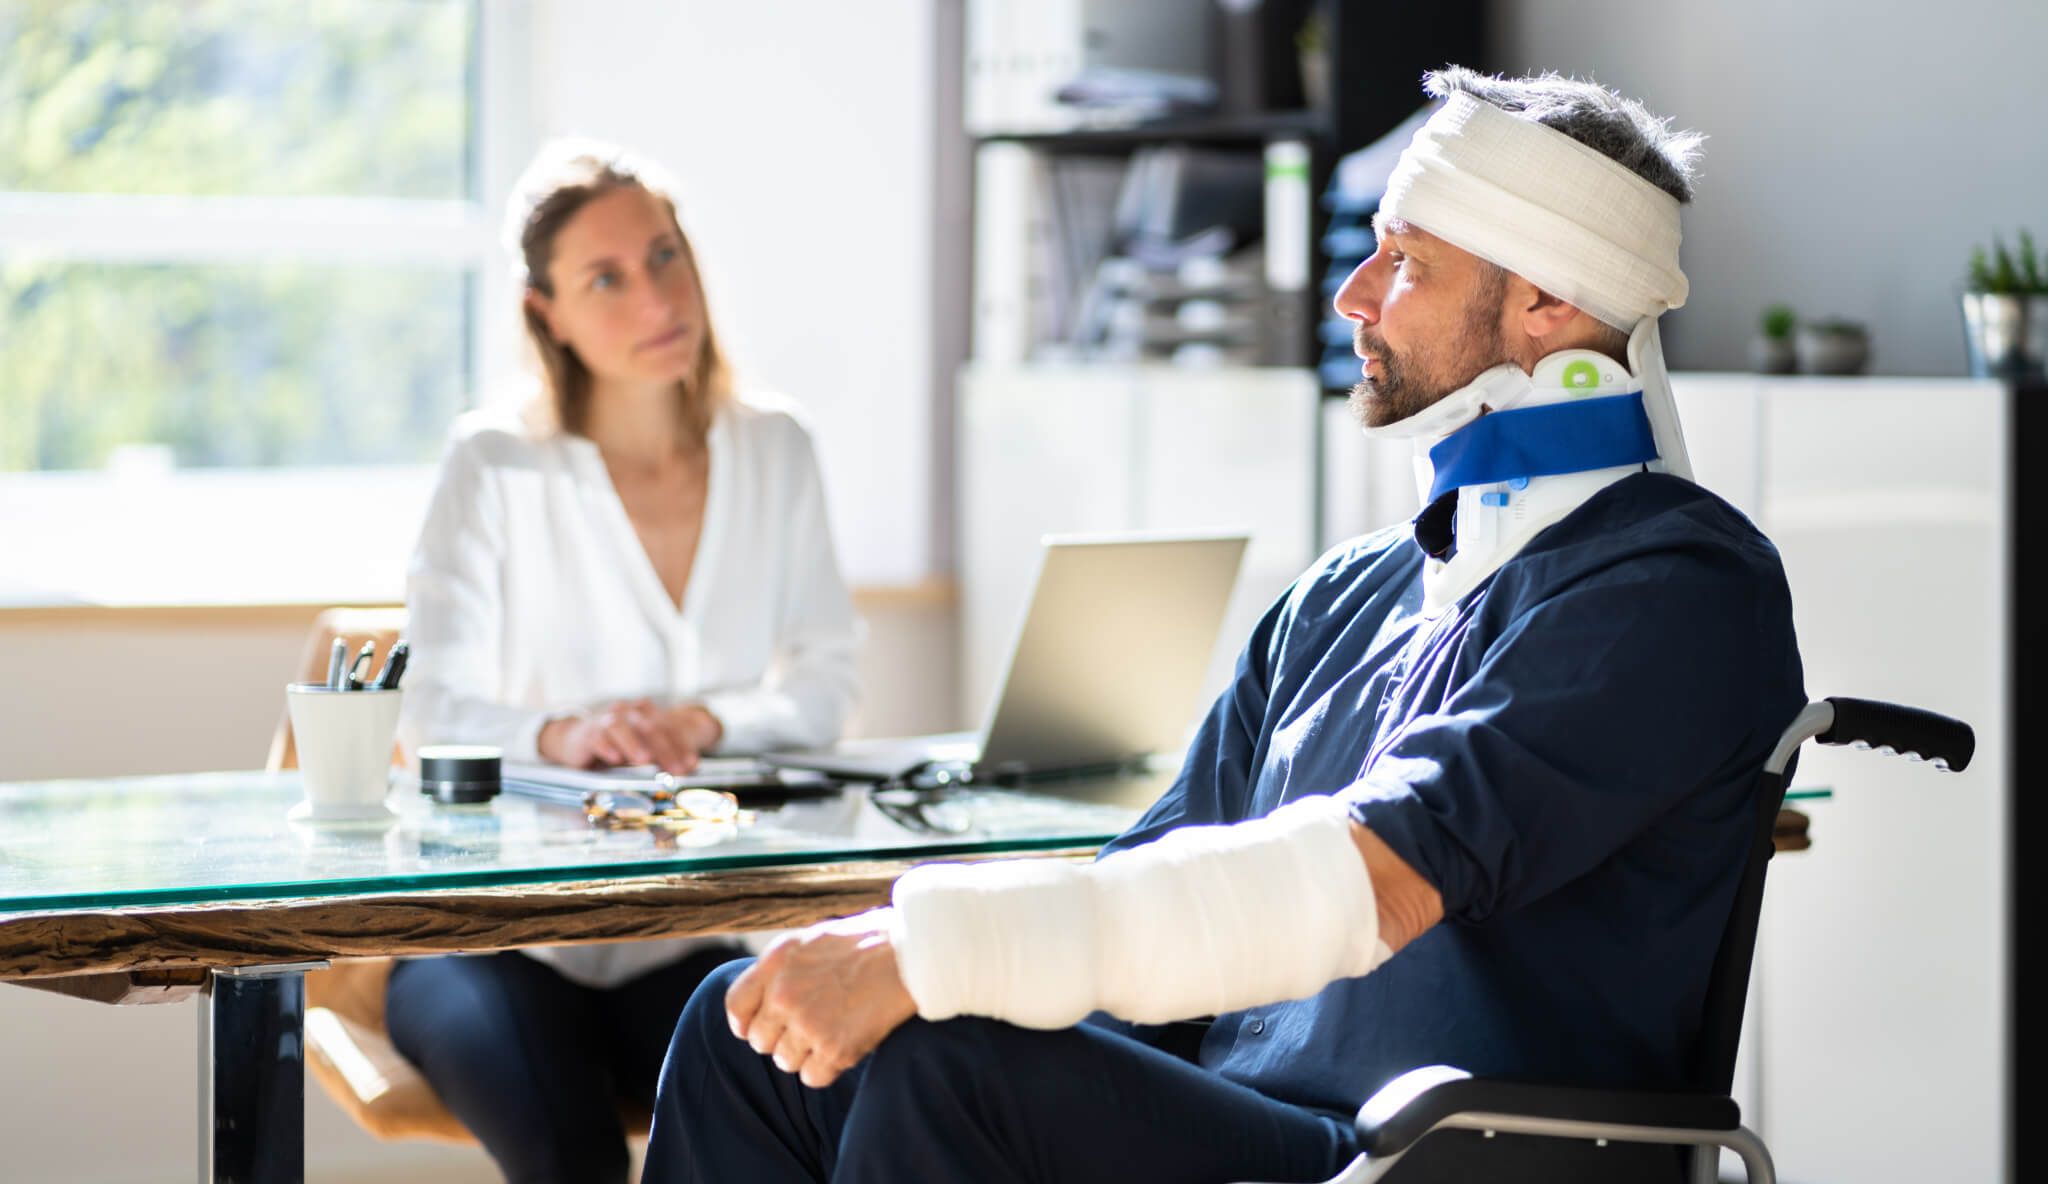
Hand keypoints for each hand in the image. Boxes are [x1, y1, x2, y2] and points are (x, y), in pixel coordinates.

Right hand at [537, 699, 723, 773]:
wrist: (576, 739)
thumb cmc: (615, 745)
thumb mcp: (641, 749)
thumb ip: (663, 755)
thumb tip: (688, 768)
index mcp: (645, 713)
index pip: (667, 727)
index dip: (681, 746)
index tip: (691, 764)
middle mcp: (627, 712)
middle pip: (649, 728)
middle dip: (664, 750)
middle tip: (675, 769)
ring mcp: (606, 720)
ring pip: (622, 728)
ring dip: (634, 744)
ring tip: (644, 760)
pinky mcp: (588, 733)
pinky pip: (597, 737)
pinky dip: (606, 746)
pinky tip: (614, 758)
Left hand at [725, 909, 916, 1088]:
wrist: (913, 954)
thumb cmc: (868, 943)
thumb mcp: (813, 940)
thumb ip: (783, 969)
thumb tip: (763, 1001)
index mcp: (777, 962)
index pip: (736, 1007)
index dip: (746, 1023)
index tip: (757, 1028)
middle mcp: (785, 995)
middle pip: (759, 1041)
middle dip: (780, 1039)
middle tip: (808, 1027)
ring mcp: (809, 1024)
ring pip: (785, 1061)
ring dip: (804, 1054)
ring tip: (831, 1032)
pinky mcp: (835, 1049)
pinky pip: (812, 1077)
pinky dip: (826, 1068)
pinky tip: (843, 1047)